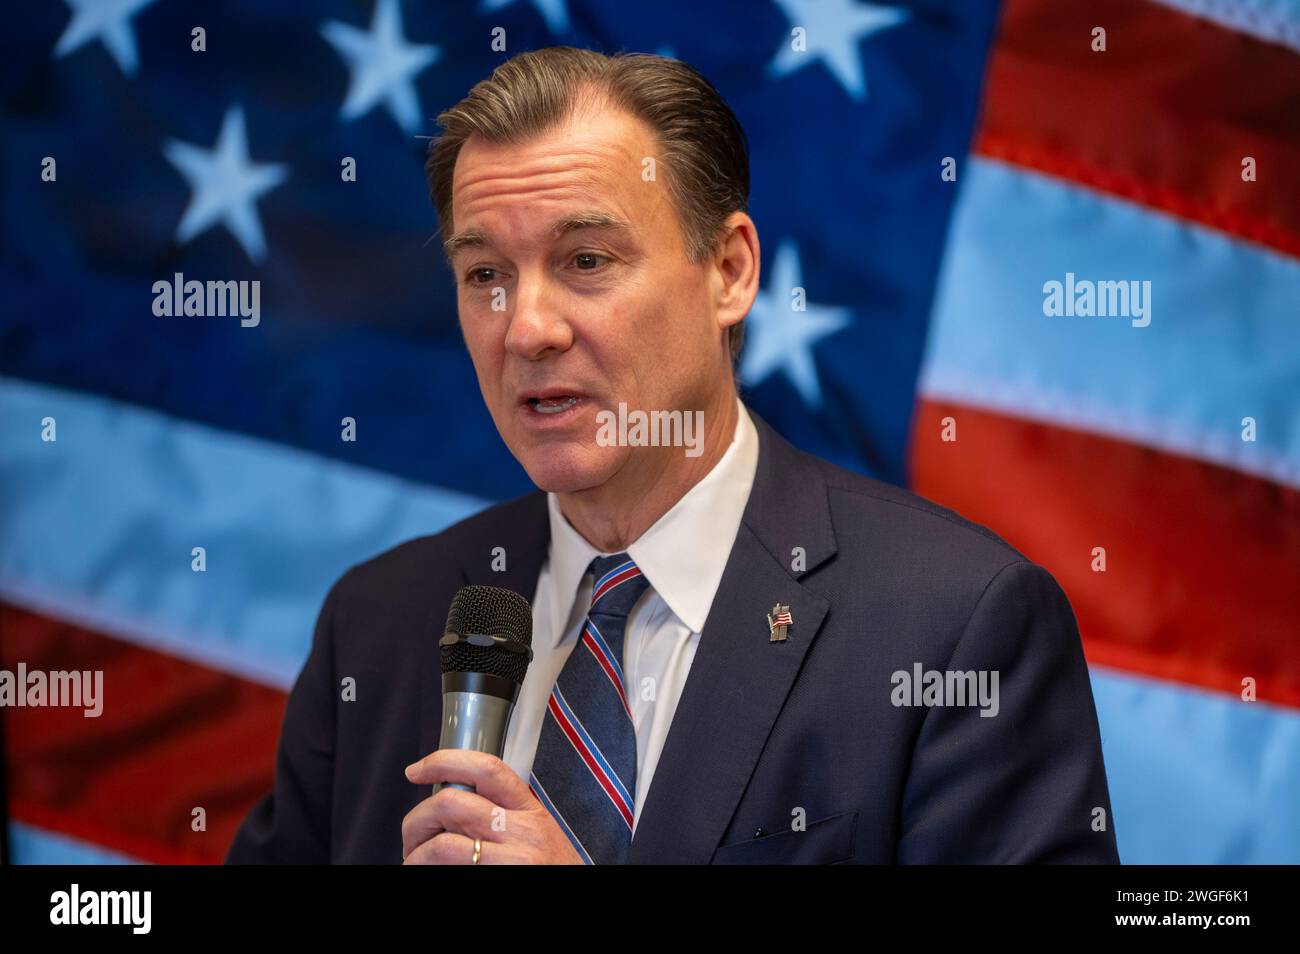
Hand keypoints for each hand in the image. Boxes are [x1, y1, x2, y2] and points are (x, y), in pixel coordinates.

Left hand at [401, 749, 584, 864]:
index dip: (444, 761)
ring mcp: (508, 862)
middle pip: (451, 803)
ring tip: (416, 861)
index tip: (418, 769)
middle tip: (414, 836)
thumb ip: (506, 813)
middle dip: (417, 819)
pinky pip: (448, 873)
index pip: (486, 768)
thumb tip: (456, 802)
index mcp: (530, 811)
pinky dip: (427, 871)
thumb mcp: (539, 834)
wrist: (580, 902)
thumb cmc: (555, 871)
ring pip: (440, 845)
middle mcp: (521, 833)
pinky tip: (429, 874)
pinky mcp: (495, 882)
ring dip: (416, 854)